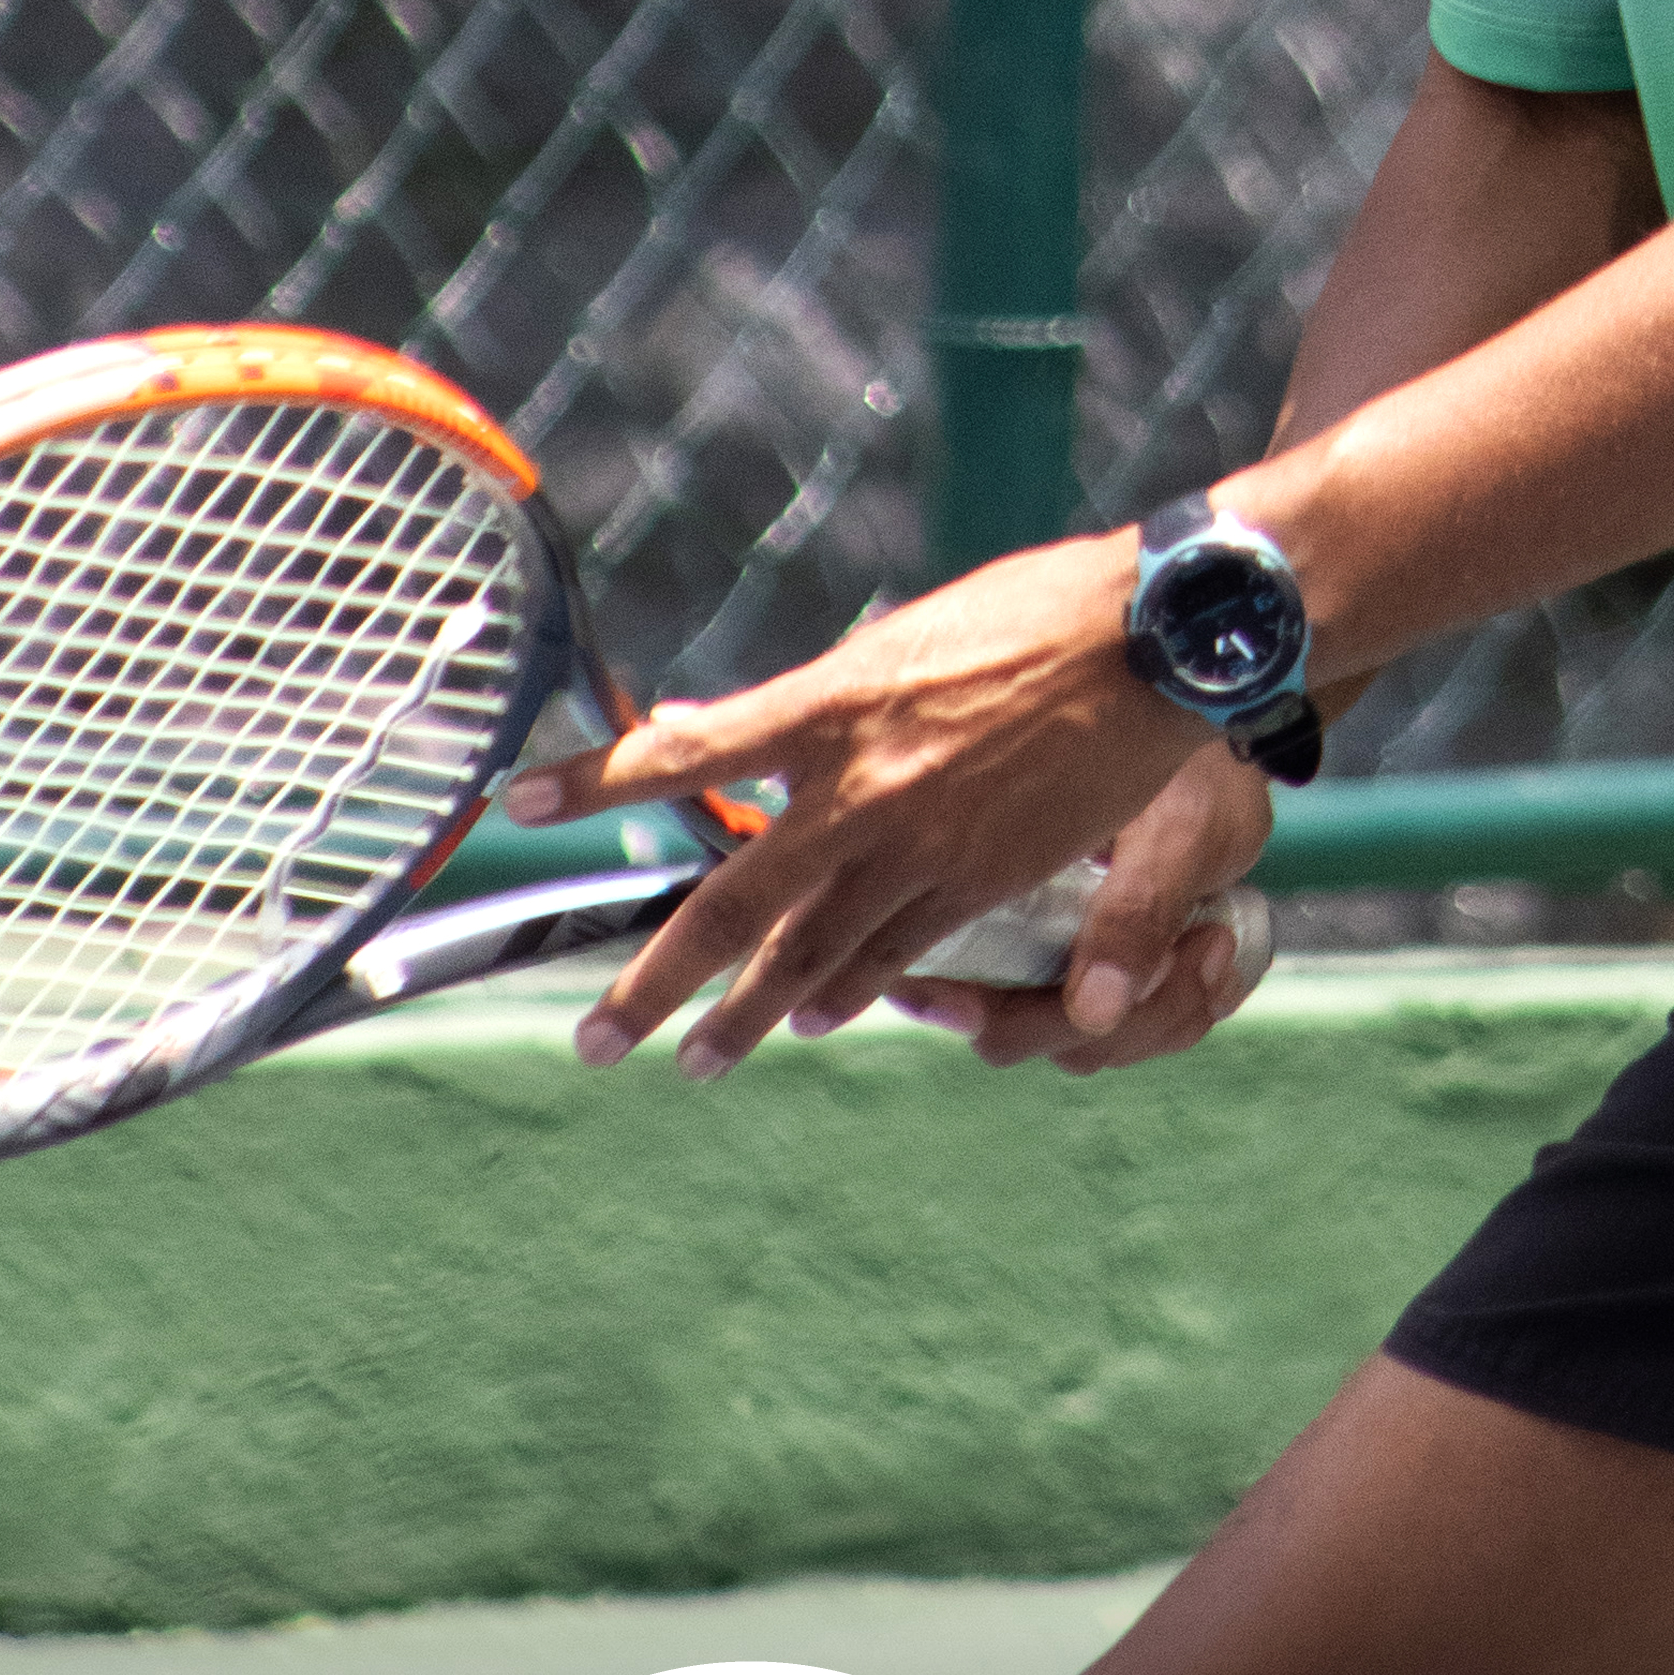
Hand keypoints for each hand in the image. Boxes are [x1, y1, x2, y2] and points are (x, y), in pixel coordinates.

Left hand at [505, 531, 1205, 1078]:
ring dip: (745, 1016)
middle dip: (654, 983)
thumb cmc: (1033, 611)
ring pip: (809, 954)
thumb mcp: (903, 637)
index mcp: (830, 701)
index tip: (520, 800)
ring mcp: (918, 843)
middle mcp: (858, 786)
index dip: (595, 777)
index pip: (684, 749)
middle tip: (593, 1043)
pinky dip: (849, 990)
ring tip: (696, 1063)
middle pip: (729, 903)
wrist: (1153, 641)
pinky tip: (818, 1018)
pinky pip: (895, 951)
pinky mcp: (980, 879)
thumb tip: (715, 722)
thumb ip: (814, 698)